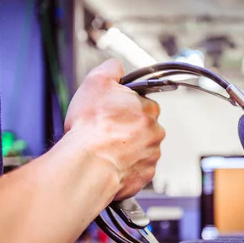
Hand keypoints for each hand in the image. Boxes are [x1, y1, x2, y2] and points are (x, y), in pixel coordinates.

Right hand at [64, 59, 164, 199]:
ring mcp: (151, 156)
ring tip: (106, 149)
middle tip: (107, 132)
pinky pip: (137, 169)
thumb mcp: (96, 82)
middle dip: (128, 129)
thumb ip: (111, 69)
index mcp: (148, 109)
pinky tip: (110, 163)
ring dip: (128, 149)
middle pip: (144, 128)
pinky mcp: (145, 175)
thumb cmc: (92, 127)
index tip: (113, 113)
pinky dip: (126, 167)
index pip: (143, 104)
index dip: (125, 108)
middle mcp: (155, 133)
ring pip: (141, 149)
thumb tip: (117, 67)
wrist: (88, 164)